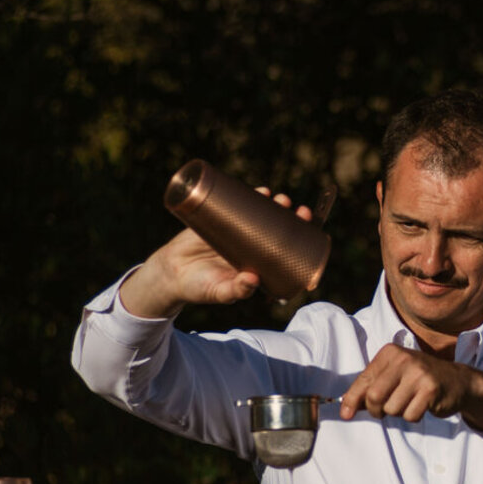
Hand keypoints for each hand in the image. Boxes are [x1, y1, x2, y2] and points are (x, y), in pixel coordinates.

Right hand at [119, 190, 312, 318]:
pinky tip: (262, 191)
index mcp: (261, 264)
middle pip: (281, 229)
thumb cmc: (200, 288)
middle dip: (294, 218)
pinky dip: (252, 197)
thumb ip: (236, 290)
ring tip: (280, 199)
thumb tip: (253, 280)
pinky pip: (240, 205)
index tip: (311, 234)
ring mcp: (239, 232)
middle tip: (301, 211)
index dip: (304, 241)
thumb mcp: (220, 292)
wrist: (171, 273)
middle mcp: (254, 246)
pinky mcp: (221, 219)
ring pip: (264, 214)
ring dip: (276, 204)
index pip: (289, 251)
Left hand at [340, 344, 482, 429]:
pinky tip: (423, 405)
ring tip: (411, 402)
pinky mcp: (431, 389)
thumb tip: (345, 409)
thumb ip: (370, 388)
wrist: (459, 381)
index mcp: (390, 352)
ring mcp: (419, 373)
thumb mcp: (394, 376)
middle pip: (374, 398)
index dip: (352, 400)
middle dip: (377, 410)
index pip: (363, 381)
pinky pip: (410, 415)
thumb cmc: (420, 380)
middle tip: (386, 410)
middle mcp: (403, 359)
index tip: (345, 415)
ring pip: (392, 409)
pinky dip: (414, 416)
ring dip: (399, 413)